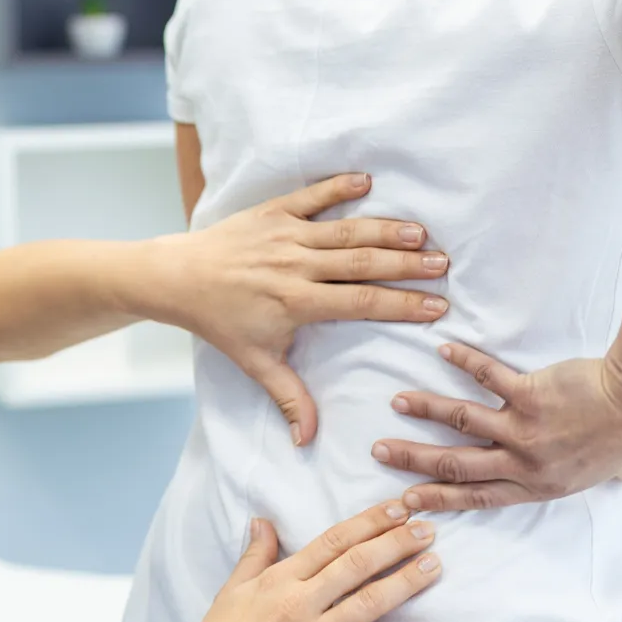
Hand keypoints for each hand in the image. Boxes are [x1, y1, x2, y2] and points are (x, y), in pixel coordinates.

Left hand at [139, 173, 449, 445]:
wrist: (177, 278)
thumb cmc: (219, 321)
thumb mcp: (255, 362)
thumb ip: (288, 398)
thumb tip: (309, 440)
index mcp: (296, 302)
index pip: (361, 303)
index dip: (401, 305)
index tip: (437, 307)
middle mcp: (295, 265)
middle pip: (362, 263)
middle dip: (406, 264)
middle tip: (444, 265)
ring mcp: (285, 235)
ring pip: (345, 230)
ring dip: (385, 229)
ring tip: (422, 232)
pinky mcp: (273, 212)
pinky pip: (311, 197)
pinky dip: (338, 187)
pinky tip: (369, 181)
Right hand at [164, 503, 442, 621]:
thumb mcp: (231, 592)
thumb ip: (255, 556)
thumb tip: (263, 521)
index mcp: (280, 581)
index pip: (333, 542)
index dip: (369, 522)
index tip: (398, 508)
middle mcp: (300, 605)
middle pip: (357, 564)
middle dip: (396, 542)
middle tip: (427, 527)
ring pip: (370, 603)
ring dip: (407, 582)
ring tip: (435, 565)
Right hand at [373, 344, 621, 512]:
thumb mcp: (616, 469)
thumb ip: (610, 475)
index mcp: (538, 485)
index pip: (477, 497)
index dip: (439, 498)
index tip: (409, 499)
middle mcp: (524, 463)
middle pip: (456, 465)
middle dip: (414, 461)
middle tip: (382, 453)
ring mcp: (523, 429)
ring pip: (461, 421)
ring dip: (426, 410)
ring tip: (398, 402)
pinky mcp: (528, 394)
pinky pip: (488, 377)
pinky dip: (465, 361)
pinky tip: (444, 350)